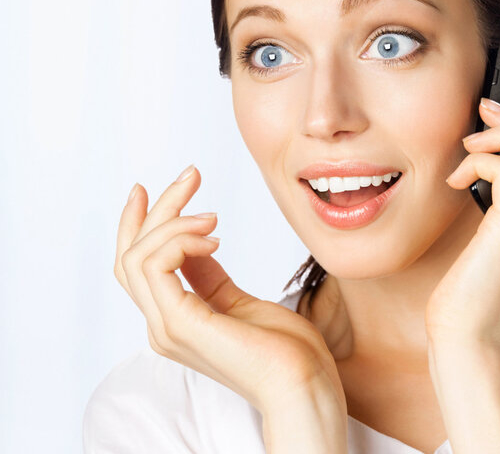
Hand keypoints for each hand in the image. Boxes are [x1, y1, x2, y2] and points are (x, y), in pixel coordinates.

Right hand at [114, 165, 345, 415]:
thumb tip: (197, 242)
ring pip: (139, 256)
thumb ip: (208, 276)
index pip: (136, 267)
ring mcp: (167, 327)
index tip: (149, 189)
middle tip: (190, 177)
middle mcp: (161, 324)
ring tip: (214, 216)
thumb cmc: (284, 350)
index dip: (137, 225)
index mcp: (174, 320)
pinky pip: (158, 266)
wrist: (304, 385)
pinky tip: (214, 237)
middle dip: (158, 208)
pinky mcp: (182, 325)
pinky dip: (181, 239)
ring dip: (174, 220)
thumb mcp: (237, 300)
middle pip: (132, 255)